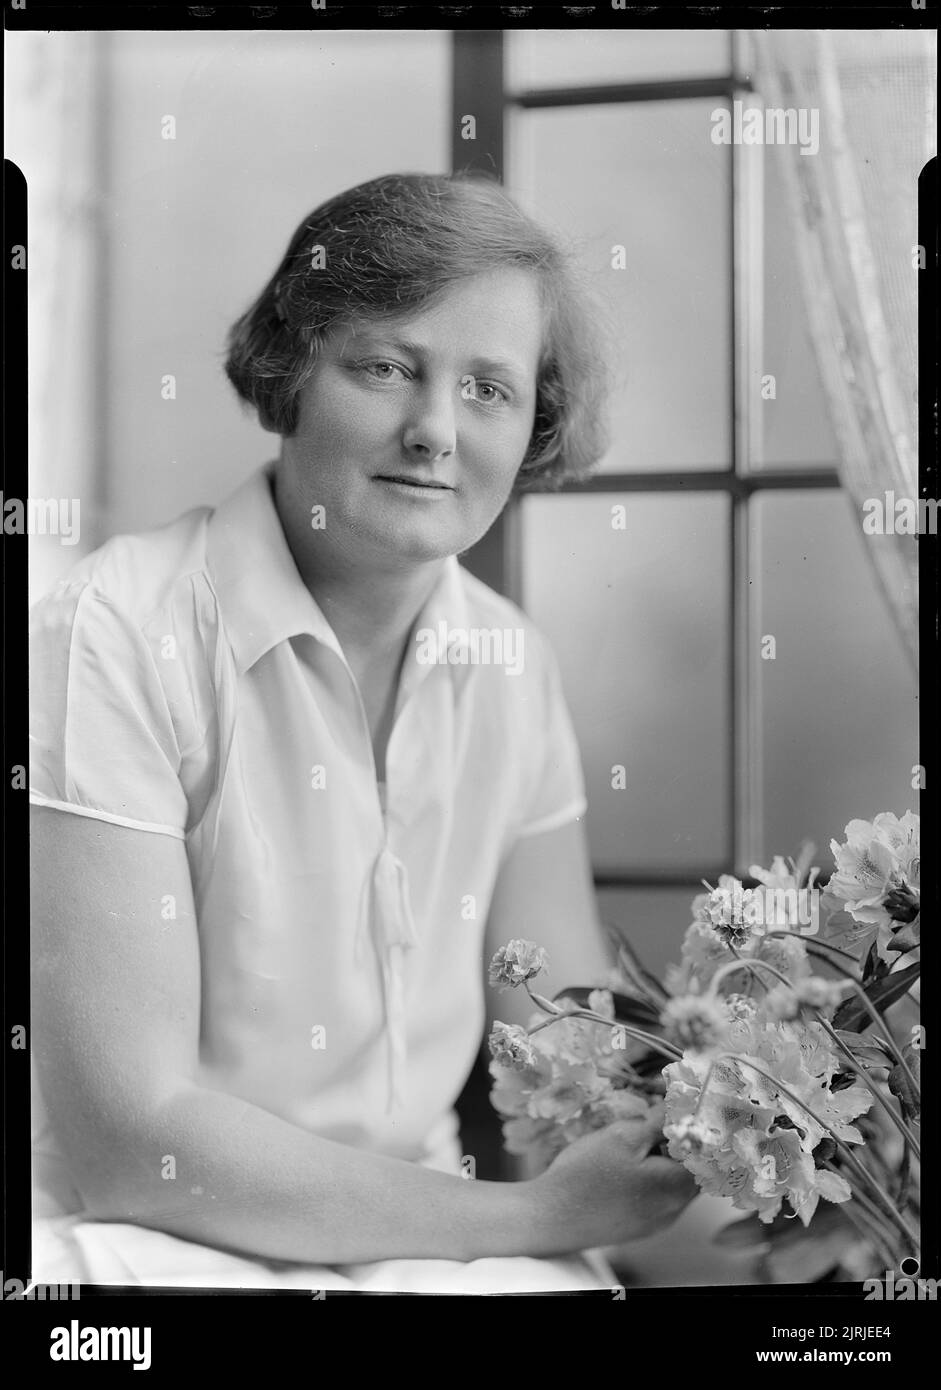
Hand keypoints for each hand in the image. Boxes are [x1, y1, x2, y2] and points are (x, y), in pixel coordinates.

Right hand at [528, 1117, 698, 1253]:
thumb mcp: (623, 1135)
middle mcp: (675, 1211)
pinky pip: (656, 1196)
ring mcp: (657, 1223)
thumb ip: (659, 1121)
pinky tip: (625, 1166)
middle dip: (679, 1141)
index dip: (696, 1125)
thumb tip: (682, 1104)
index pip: (707, 1152)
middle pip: (692, 1167)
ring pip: (673, 1181)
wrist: (549, 1218)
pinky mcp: (638, 1228)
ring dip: (663, 1158)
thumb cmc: (587, 1175)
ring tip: (637, 1141)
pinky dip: (650, 1176)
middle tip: (655, 1120)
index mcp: (678, 1188)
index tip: (682, 1106)